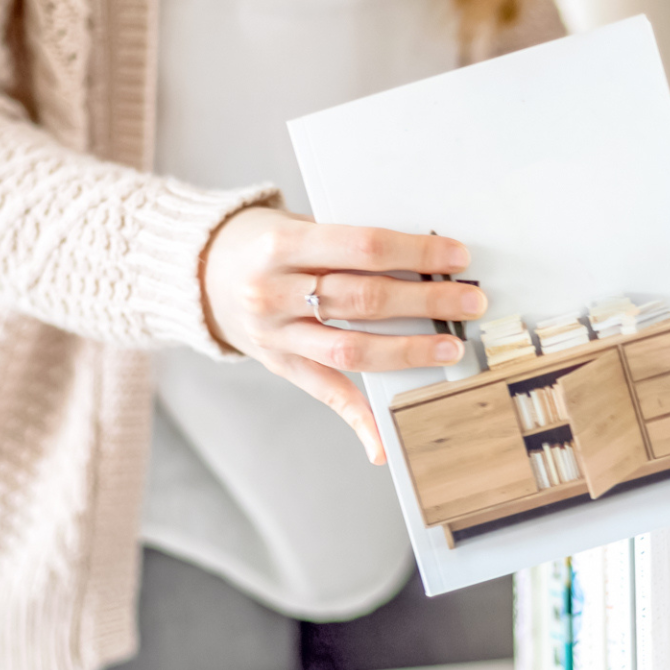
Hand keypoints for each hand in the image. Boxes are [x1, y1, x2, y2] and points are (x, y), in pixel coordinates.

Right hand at [200, 207, 488, 464]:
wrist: (199, 273)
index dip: (414, 254)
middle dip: (425, 302)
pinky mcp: (279, 365)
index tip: (456, 257)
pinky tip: (384, 442)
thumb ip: (347, 245)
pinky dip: (357, 420)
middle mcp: (273, 292)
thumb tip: (422, 263)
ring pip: (352, 348)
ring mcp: (275, 334)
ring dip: (408, 351)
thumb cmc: (264, 243)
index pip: (362, 247)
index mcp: (281, 244)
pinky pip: (326, 394)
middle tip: (470, 301)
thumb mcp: (296, 227)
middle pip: (364, 299)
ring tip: (449, 347)